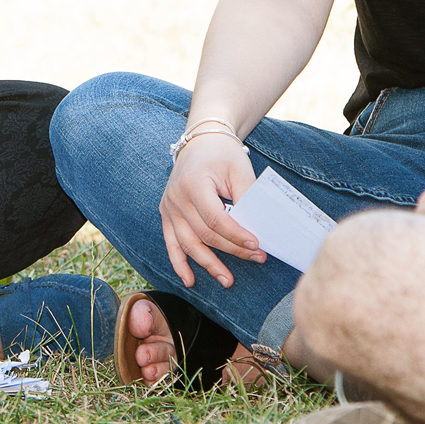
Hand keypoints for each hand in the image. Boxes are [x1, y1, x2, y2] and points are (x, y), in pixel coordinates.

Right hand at [158, 130, 262, 289]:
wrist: (201, 142)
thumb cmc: (223, 155)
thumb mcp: (240, 171)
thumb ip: (246, 199)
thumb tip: (257, 231)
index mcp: (193, 183)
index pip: (216, 218)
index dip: (236, 235)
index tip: (257, 245)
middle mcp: (176, 197)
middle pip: (205, 233)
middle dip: (232, 250)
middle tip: (257, 258)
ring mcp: (169, 207)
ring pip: (188, 243)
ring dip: (208, 264)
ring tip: (228, 280)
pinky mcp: (167, 215)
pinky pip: (171, 243)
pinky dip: (179, 263)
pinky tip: (189, 280)